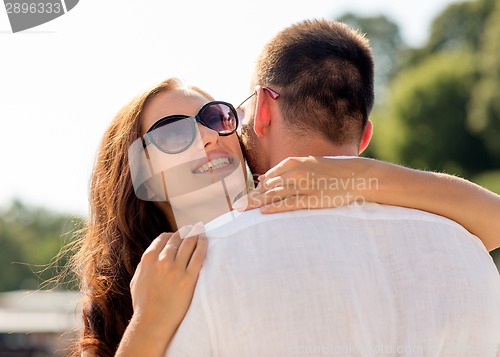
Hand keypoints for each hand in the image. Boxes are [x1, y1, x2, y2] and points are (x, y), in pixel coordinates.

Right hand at [129, 222, 206, 333]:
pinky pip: (198, 256)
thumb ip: (144, 265)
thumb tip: (152, 254)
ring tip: (201, 231)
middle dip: (187, 231)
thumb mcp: (137, 280)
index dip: (173, 234)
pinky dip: (203, 245)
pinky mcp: (188, 279)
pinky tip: (205, 241)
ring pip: (189, 244)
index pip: (163, 238)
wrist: (152, 323)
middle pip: (178, 238)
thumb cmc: (143, 304)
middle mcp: (162, 261)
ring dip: (196, 234)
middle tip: (194, 228)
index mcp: (148, 259)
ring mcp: (176, 270)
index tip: (180, 234)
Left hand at [233, 156, 377, 212]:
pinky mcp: (313, 199)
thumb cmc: (334, 171)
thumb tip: (269, 178)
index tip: (247, 196)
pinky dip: (275, 207)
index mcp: (295, 162)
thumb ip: (290, 170)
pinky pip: (290, 203)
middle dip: (252, 197)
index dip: (257, 188)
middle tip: (237, 205)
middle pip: (268, 186)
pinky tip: (263, 212)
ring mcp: (304, 185)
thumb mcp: (310, 164)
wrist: (358, 175)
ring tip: (244, 210)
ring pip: (275, 194)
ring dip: (257, 203)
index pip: (269, 176)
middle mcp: (296, 172)